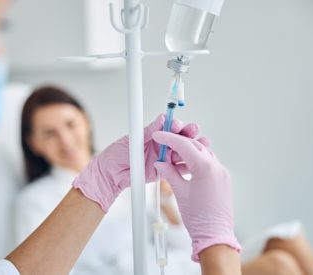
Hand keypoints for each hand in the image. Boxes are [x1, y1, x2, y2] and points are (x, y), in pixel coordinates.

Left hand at [72, 114, 198, 211]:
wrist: (110, 174)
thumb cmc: (116, 154)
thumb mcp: (133, 140)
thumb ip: (150, 130)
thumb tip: (162, 118)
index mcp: (153, 134)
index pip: (169, 126)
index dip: (175, 124)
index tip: (177, 124)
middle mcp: (160, 145)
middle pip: (179, 138)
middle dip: (188, 133)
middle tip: (194, 130)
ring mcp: (163, 158)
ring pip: (182, 152)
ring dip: (193, 148)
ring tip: (203, 144)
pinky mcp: (164, 171)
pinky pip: (178, 168)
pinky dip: (188, 164)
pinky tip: (196, 161)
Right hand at [153, 131, 240, 261]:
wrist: (215, 236)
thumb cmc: (199, 218)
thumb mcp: (180, 192)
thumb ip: (169, 174)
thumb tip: (161, 164)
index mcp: (206, 168)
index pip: (184, 145)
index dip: (169, 139)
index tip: (159, 136)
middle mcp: (217, 167)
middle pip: (195, 147)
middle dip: (178, 144)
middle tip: (164, 146)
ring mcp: (222, 174)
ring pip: (203, 154)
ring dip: (188, 152)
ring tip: (172, 158)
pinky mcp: (224, 180)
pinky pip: (209, 164)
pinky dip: (196, 162)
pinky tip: (185, 167)